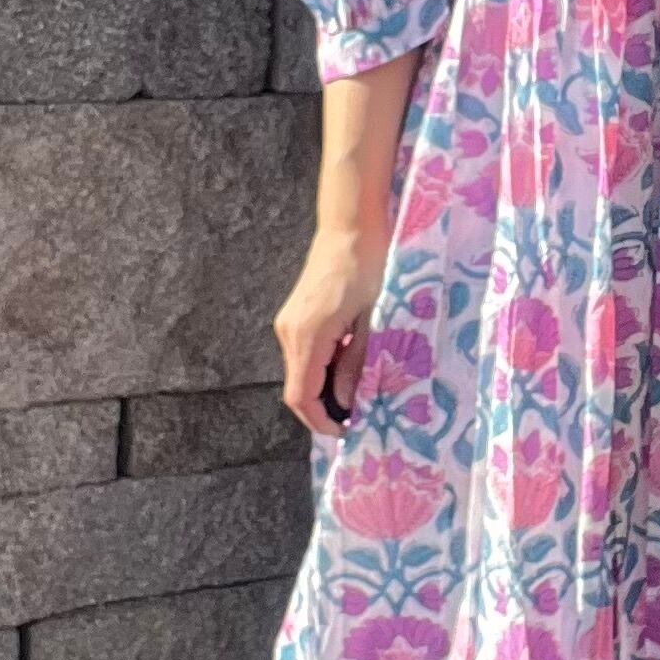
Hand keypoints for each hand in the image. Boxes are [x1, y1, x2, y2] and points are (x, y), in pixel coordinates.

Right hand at [274, 225, 386, 438]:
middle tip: (357, 417)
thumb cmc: (368, 268)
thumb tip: (346, 402)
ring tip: (358, 393)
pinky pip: (304, 355)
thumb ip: (356, 364)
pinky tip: (348, 366)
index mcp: (308, 335)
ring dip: (324, 389)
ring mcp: (288, 323)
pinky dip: (322, 369)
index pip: (301, 396)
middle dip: (323, 409)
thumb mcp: (371, 320)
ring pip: (300, 373)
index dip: (320, 421)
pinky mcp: (294, 316)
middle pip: (297, 389)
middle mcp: (289, 332)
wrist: (350, 227)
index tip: (346, 431)